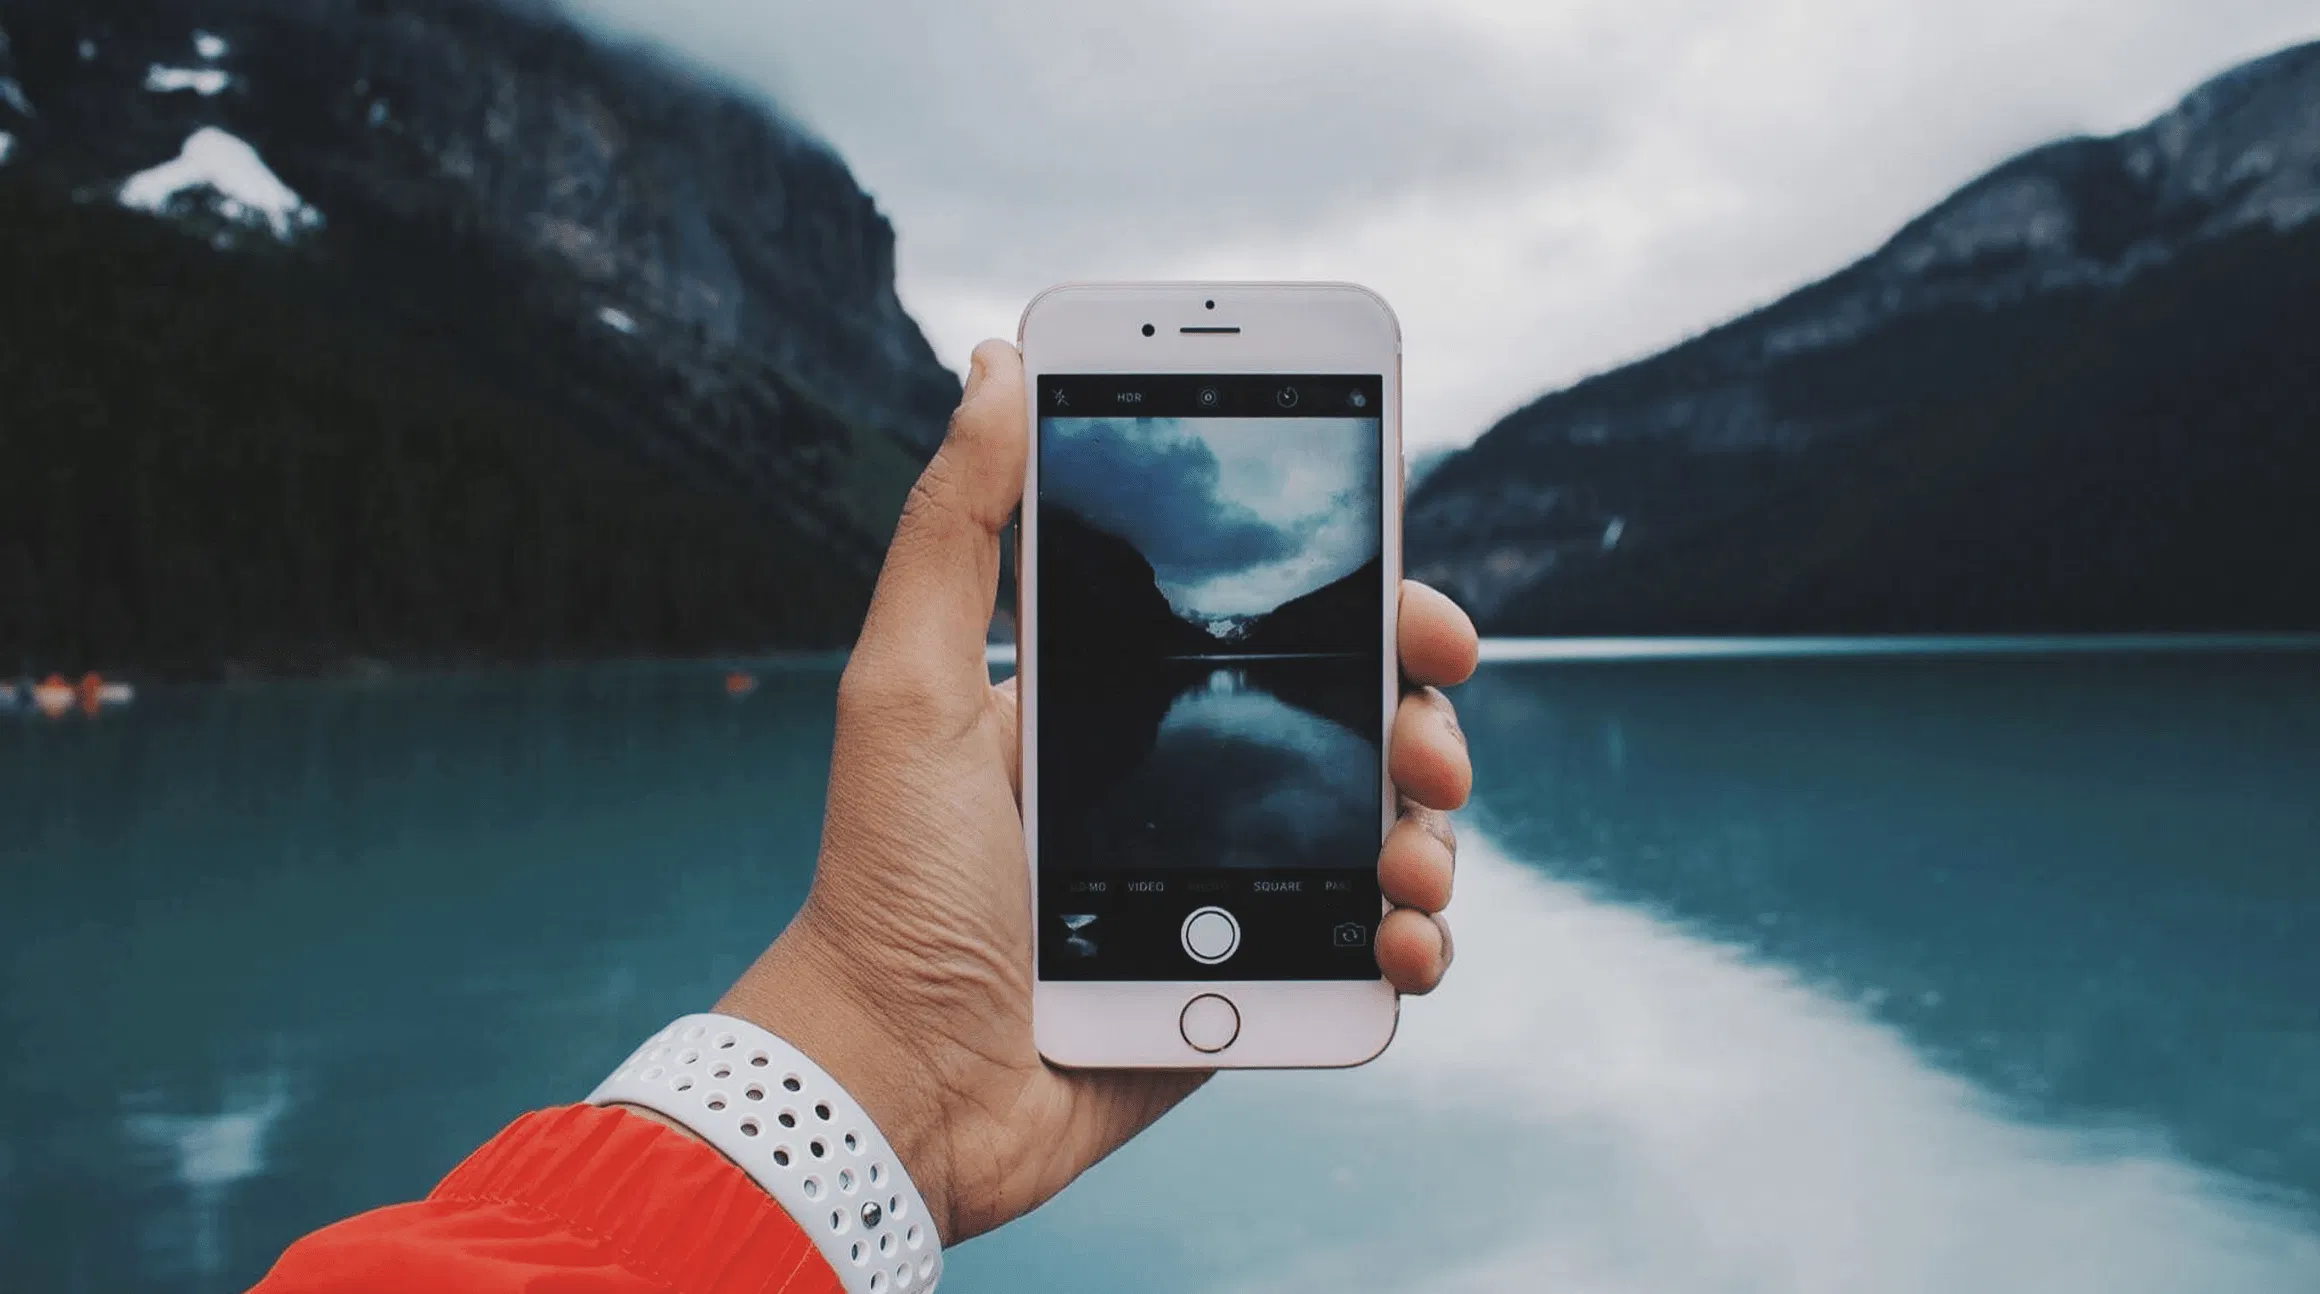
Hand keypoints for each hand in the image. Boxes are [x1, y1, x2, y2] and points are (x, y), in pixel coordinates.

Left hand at [716, 341, 1477, 1243]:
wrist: (895, 1087)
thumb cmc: (884, 887)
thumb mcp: (906, 688)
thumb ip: (955, 531)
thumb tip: (994, 361)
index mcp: (1118, 704)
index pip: (1262, 624)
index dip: (1354, 598)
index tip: (1409, 582)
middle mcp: (1183, 786)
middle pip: (1349, 723)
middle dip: (1419, 713)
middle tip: (1429, 726)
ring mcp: (1221, 891)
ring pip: (1376, 834)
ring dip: (1430, 831)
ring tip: (1414, 857)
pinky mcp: (1243, 989)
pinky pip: (1361, 954)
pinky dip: (1409, 946)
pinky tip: (1400, 943)